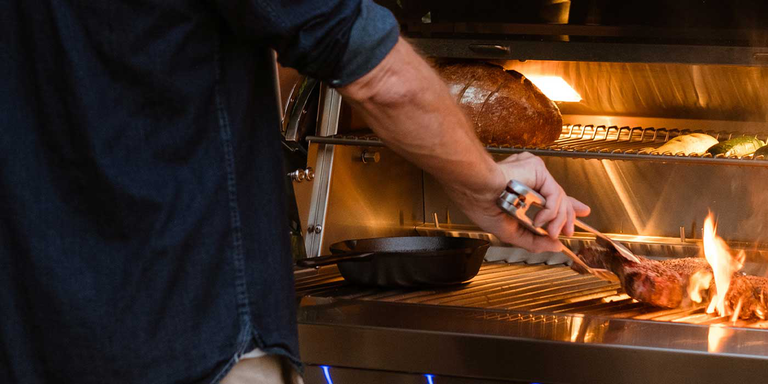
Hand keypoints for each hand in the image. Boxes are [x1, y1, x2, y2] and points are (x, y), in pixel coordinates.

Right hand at [443, 152, 589, 252]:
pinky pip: (555, 193)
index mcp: (522, 192)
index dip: (567, 208)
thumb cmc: (483, 207)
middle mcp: (530, 180)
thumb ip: (534, 241)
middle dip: (568, 216)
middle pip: (560, 197)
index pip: (551, 198)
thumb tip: (556, 246)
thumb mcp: (512, 233)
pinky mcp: (537, 168)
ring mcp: (534, 174)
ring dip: (558, 220)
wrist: (476, 192)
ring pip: (559, 198)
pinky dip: (551, 210)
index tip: (582, 212)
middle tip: (569, 232)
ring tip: (549, 232)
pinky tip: (540, 220)